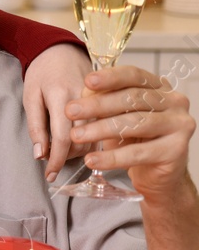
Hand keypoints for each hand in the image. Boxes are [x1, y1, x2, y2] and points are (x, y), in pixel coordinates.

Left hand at [25, 43, 94, 181]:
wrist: (61, 49)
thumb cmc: (41, 74)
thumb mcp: (30, 97)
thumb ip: (35, 126)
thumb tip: (40, 155)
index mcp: (62, 96)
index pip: (64, 137)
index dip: (57, 160)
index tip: (50, 175)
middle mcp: (87, 99)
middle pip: (84, 140)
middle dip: (68, 157)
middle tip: (53, 159)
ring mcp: (102, 100)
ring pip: (98, 137)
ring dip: (80, 150)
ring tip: (64, 148)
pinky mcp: (109, 101)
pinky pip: (105, 128)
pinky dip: (92, 139)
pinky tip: (79, 139)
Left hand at [65, 64, 196, 200]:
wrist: (157, 174)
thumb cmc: (135, 139)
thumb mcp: (117, 116)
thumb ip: (104, 101)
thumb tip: (85, 92)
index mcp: (160, 87)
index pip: (135, 76)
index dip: (111, 77)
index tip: (87, 81)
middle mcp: (175, 102)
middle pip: (133, 99)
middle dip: (97, 105)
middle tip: (70, 111)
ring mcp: (179, 125)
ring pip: (135, 124)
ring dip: (100, 129)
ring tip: (76, 135)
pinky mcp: (176, 151)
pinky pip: (138, 153)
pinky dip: (112, 157)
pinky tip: (92, 159)